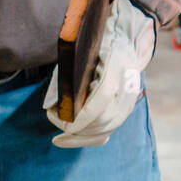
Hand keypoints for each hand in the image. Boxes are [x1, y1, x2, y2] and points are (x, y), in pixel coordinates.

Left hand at [44, 0, 156, 147]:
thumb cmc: (95, 46)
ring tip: (59, 138)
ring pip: (105, 129)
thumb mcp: (80, 54)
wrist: (124, 41)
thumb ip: (66, 77)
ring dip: (79, 137)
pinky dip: (88, 139)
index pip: (102, 100)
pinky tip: (70, 139)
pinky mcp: (125, 110)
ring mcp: (129, 101)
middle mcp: (127, 88)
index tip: (61, 121)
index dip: (82, 117)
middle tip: (54, 119)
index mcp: (117, 68)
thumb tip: (51, 107)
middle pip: (103, 120)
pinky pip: (108, 131)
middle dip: (75, 127)